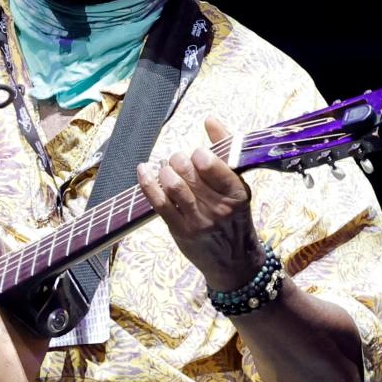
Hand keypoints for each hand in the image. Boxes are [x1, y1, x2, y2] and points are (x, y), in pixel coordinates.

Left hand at [136, 116, 265, 289]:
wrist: (234, 262)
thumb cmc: (235, 217)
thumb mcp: (238, 185)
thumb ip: (226, 151)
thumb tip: (210, 119)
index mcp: (237, 193)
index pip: (211, 164)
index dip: (198, 155)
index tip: (196, 155)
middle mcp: (218, 208)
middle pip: (188, 171)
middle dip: (178, 159)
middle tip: (177, 161)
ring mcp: (198, 221)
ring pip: (173, 185)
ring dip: (164, 170)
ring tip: (165, 168)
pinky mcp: (179, 230)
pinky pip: (158, 202)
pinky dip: (147, 182)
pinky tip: (143, 170)